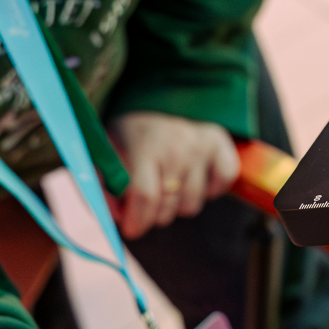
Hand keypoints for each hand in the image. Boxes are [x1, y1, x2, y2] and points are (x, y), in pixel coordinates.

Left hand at [107, 111, 238, 237]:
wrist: (158, 97)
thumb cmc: (131, 132)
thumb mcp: (108, 150)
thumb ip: (105, 183)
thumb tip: (115, 216)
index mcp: (145, 146)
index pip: (146, 196)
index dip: (138, 220)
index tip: (131, 230)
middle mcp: (177, 146)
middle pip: (169, 206)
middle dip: (153, 215)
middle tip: (147, 206)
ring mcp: (201, 145)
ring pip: (192, 204)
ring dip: (178, 205)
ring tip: (169, 187)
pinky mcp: (220, 144)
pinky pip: (223, 184)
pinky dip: (211, 189)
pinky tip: (195, 179)